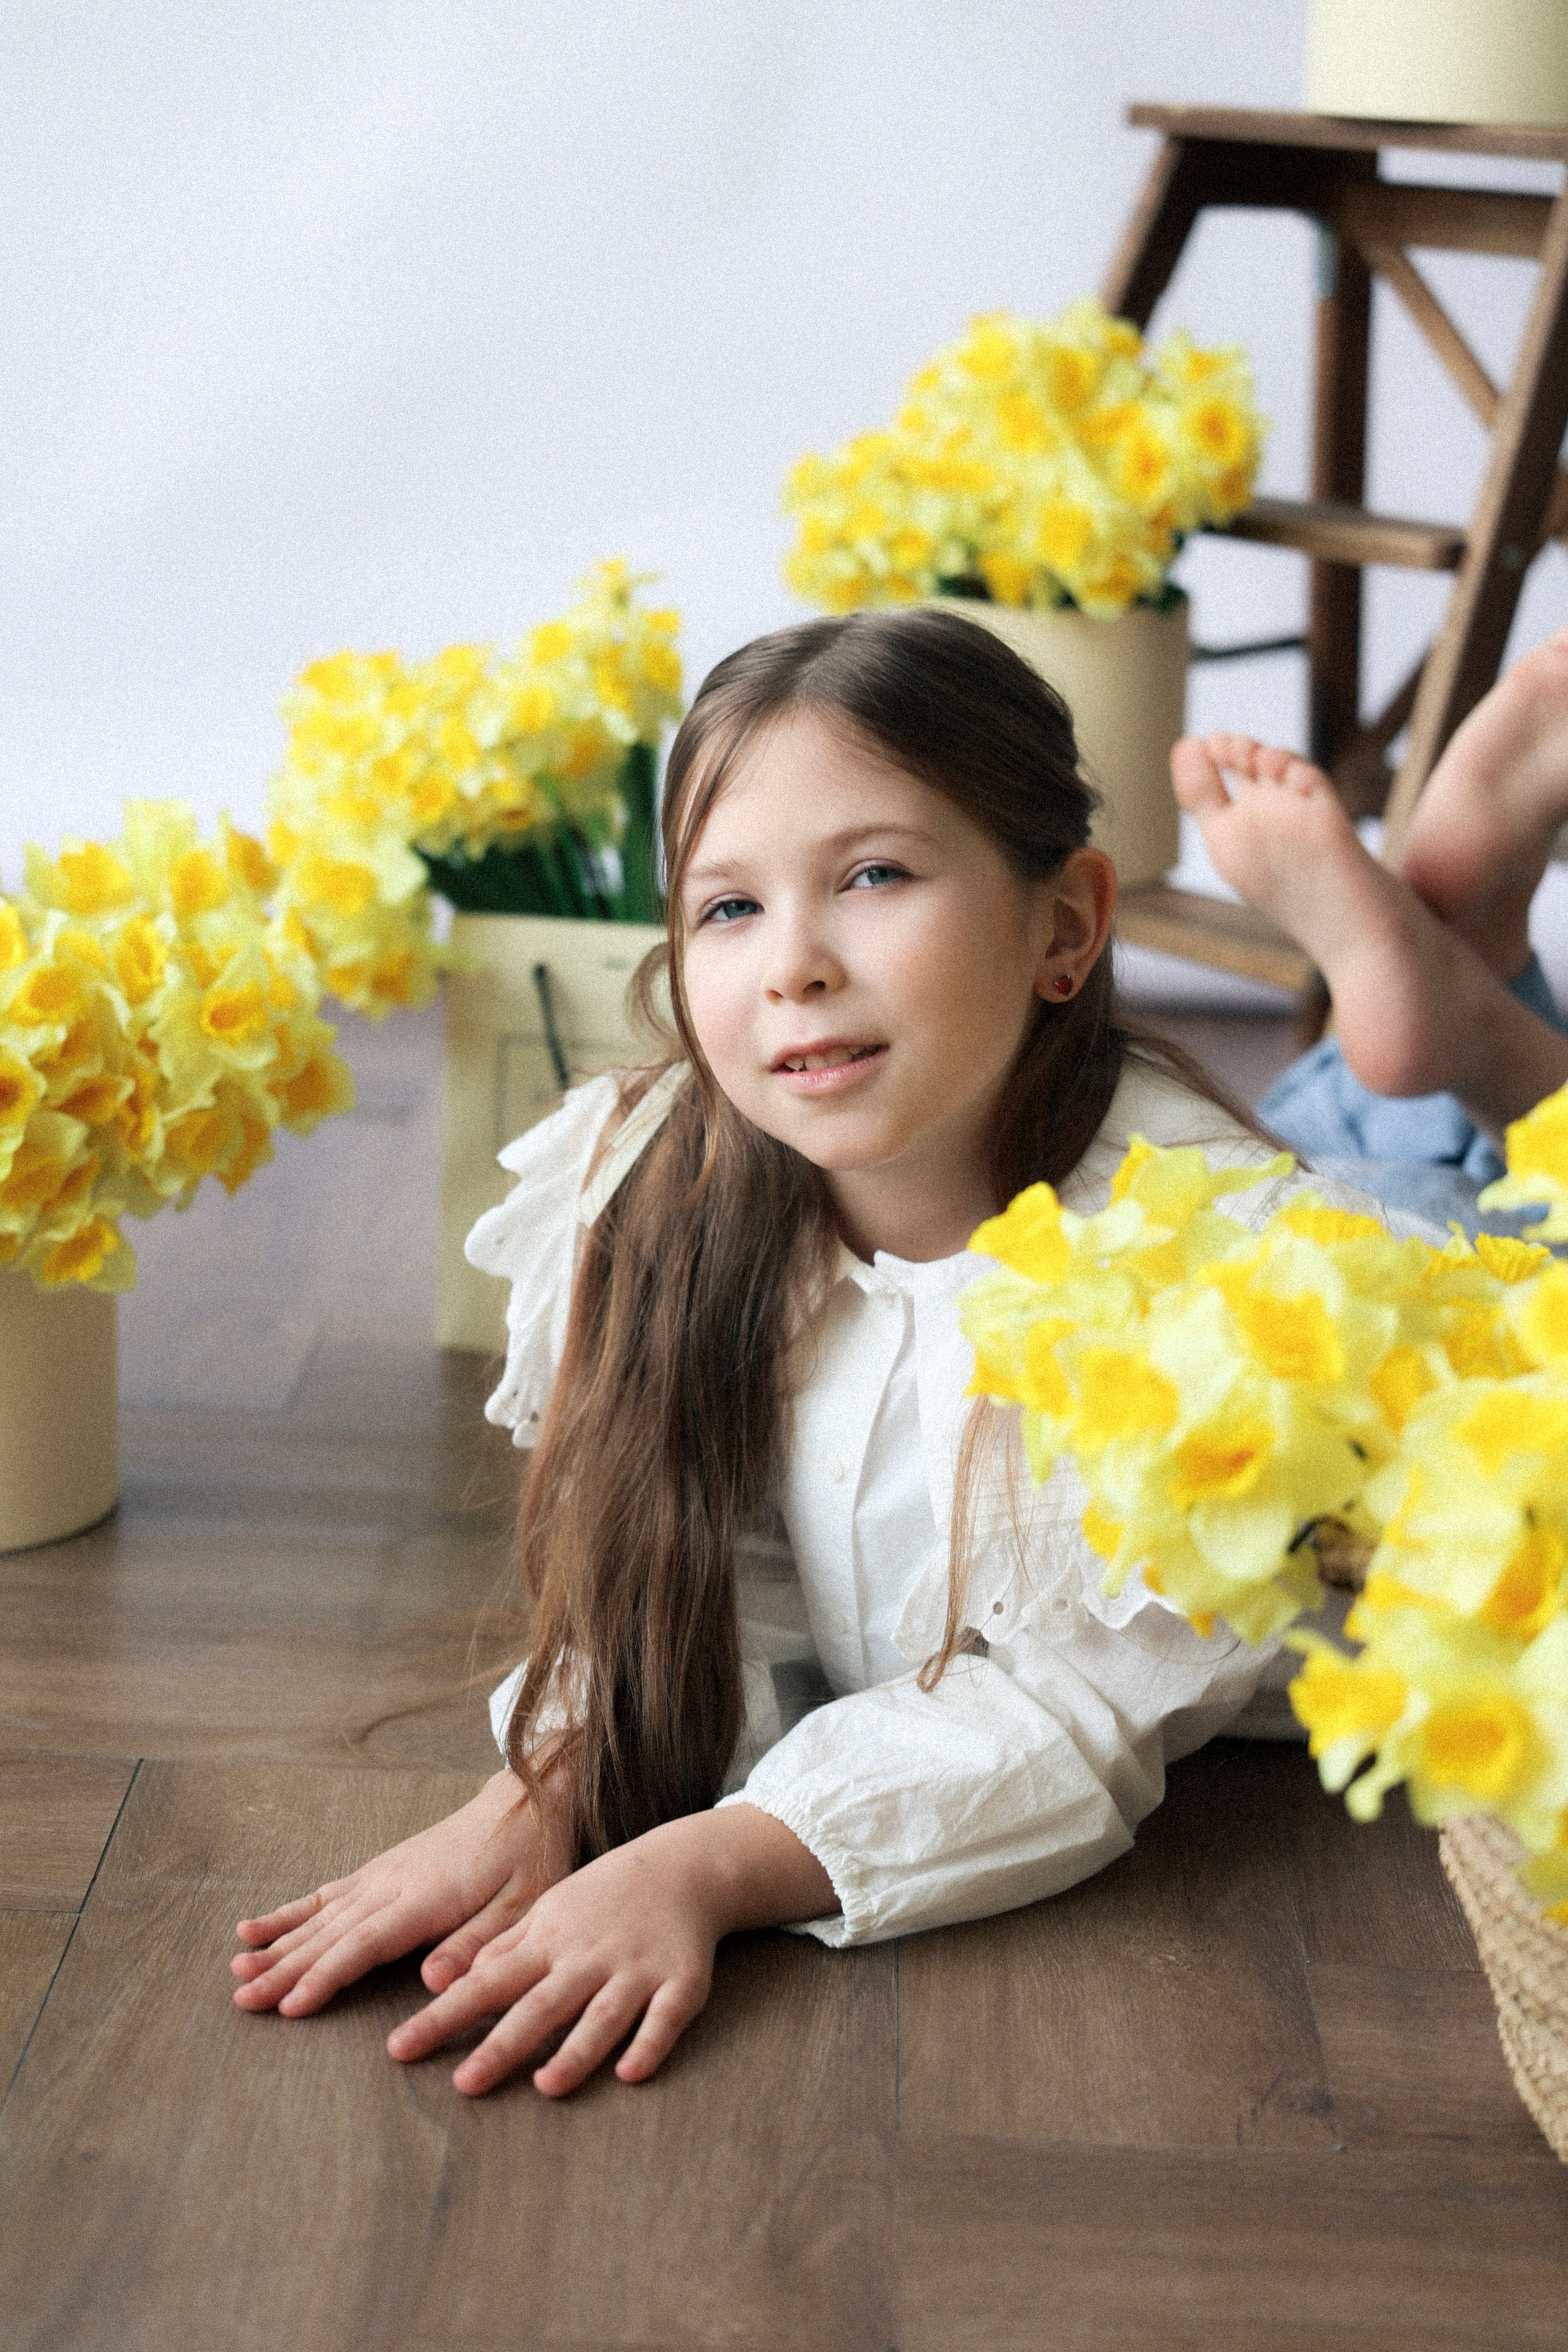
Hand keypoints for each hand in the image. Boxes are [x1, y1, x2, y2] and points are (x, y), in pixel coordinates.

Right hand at [231, 1766, 570, 2016]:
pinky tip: (256, 1925)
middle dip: (284, 1969)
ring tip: (237, 1968)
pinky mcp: (380, 1870)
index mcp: (427, 1897)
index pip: (366, 1944)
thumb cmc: (531, 1857)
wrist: (527, 1801)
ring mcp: (381, 1874)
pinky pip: (327, 1893)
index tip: (290, 2006)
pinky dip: (290, 1911)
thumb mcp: (524, 1905)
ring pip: (320, 1915)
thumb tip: (434, 1982)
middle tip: (242, 1999)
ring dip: (277, 1944)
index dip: (327, 1976)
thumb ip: (477, 1943)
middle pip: (331, 1932)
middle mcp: (393, 1883)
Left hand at [385, 1803, 835, 2097]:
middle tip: (463, 2085)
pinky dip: (649, 2044)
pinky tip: (631, 2073)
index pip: (485, 1985)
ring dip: (576, 2052)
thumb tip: (451, 1982)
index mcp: (548, 1942)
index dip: (443, 2017)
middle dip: (501, 2045)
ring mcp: (634, 1970)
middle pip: (539, 2007)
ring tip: (546, 2087)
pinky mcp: (681, 1982)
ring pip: (602, 2016)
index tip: (399, 2048)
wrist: (681, 1866)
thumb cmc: (604, 1896)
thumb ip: (505, 1949)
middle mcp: (586, 1958)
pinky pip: (665, 2018)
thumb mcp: (548, 1911)